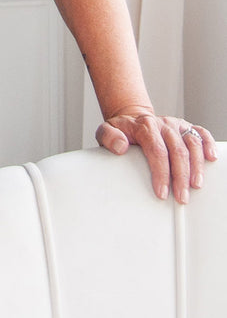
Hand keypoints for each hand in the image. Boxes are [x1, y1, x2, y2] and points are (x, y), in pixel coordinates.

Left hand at [96, 108, 217, 202]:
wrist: (131, 120)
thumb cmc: (121, 131)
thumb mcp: (105, 131)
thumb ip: (108, 137)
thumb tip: (120, 146)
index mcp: (145, 126)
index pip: (157, 150)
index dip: (161, 173)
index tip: (162, 192)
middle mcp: (163, 124)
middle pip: (177, 150)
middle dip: (180, 177)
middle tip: (181, 197)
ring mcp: (176, 125)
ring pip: (192, 143)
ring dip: (196, 166)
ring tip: (196, 186)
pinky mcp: (185, 127)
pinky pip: (201, 132)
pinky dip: (208, 144)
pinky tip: (211, 158)